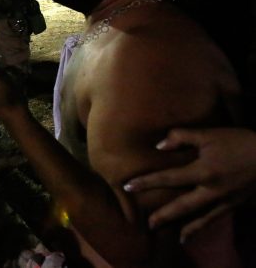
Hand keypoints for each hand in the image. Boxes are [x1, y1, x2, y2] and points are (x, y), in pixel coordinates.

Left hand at [123, 127, 255, 240]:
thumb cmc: (240, 142)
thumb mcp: (210, 134)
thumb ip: (182, 137)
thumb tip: (159, 146)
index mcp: (203, 171)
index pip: (168, 178)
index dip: (147, 182)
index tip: (127, 186)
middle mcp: (212, 190)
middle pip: (182, 206)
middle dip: (163, 215)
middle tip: (147, 224)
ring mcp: (225, 200)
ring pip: (200, 218)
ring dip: (183, 227)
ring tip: (168, 234)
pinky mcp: (235, 204)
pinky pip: (215, 218)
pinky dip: (202, 227)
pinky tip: (192, 234)